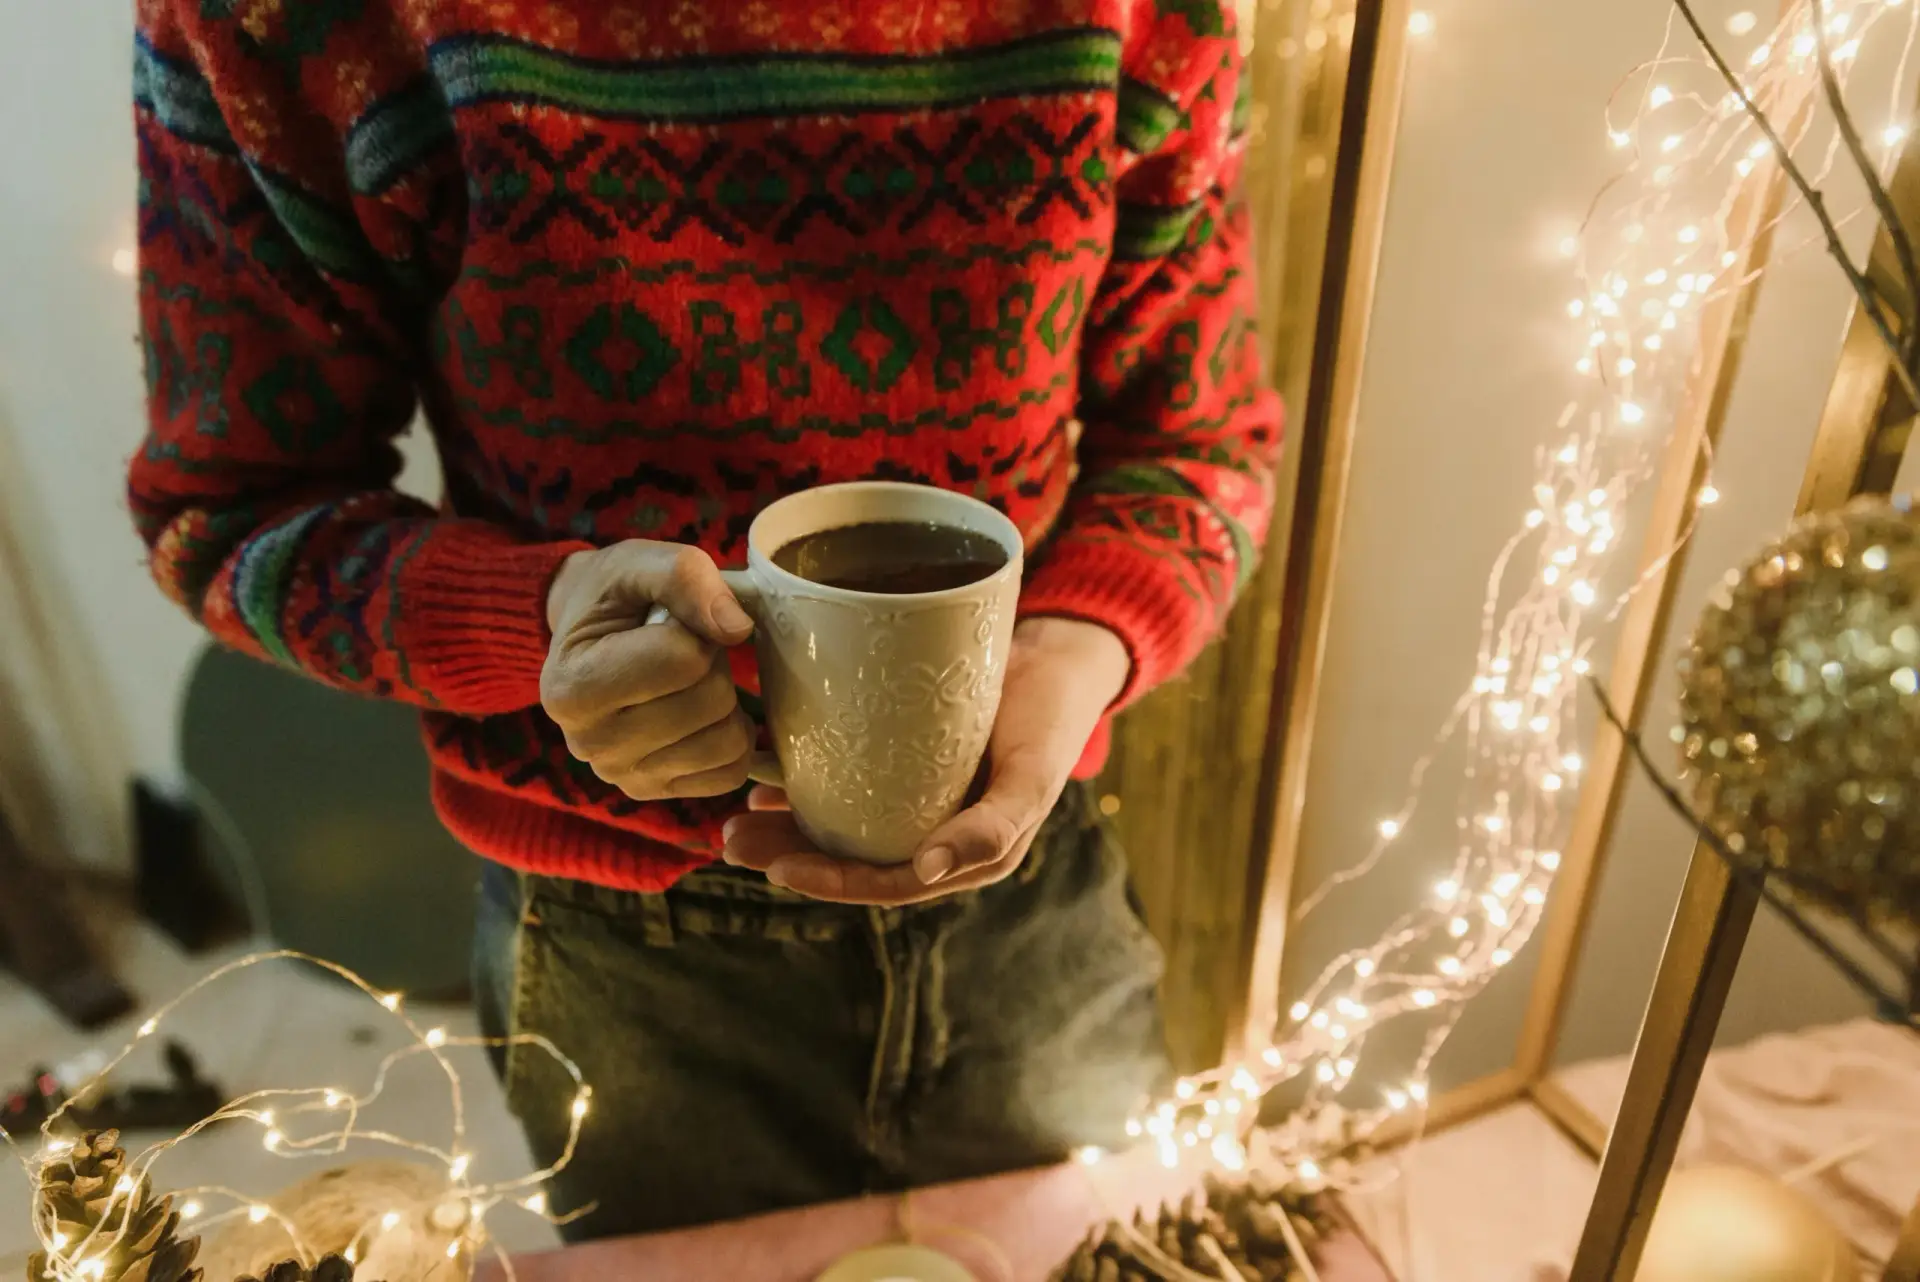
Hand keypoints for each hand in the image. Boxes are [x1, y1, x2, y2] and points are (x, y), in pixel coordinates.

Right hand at [541, 542, 755, 800]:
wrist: (587, 638)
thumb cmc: (613, 598)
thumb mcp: (639, 563)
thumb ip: (685, 578)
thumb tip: (737, 628)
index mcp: (574, 686)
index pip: (683, 659)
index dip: (696, 630)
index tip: (670, 623)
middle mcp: (591, 745)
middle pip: (709, 702)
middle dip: (712, 665)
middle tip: (683, 650)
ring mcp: (623, 777)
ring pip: (727, 743)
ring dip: (725, 701)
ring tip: (689, 682)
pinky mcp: (655, 793)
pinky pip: (730, 772)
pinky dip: (731, 739)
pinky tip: (702, 715)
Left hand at [721, 617, 1130, 904]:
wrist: (1057, 660)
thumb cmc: (1051, 720)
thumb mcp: (1031, 776)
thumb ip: (991, 828)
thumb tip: (926, 871)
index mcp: (964, 854)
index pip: (884, 882)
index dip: (829, 881)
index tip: (777, 866)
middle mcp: (932, 833)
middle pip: (850, 856)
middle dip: (787, 852)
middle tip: (727, 838)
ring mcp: (914, 798)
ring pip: (840, 822)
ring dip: (785, 821)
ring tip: (730, 811)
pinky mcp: (901, 760)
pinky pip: (846, 780)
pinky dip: (806, 781)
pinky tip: (762, 772)